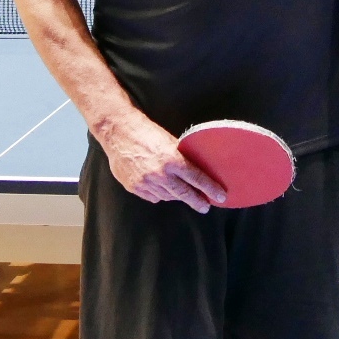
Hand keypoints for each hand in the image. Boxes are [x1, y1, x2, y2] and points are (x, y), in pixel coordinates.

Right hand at [98, 114, 226, 211]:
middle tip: (205, 206)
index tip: (220, 196)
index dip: (211, 189)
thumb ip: (180, 157)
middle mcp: (160, 174)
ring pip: (168, 197)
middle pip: (184, 194)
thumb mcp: (169, 141)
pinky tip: (161, 187)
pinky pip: (153, 197)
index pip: (197, 179)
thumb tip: (194, 170)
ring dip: (176, 195)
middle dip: (197, 201)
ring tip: (181, 193)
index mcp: (172, 160)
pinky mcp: (134, 187)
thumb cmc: (146, 131)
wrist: (118, 132)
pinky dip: (159, 194)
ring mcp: (146, 183)